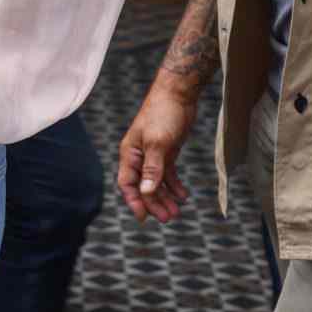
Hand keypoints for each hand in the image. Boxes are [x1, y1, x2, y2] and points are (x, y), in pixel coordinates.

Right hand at [117, 83, 197, 223]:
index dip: (134, 202)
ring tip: (177, 211)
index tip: (144, 218)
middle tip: (168, 218)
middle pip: (143, 187)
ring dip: (165, 197)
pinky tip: (183, 195)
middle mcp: (139, 157)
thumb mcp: (158, 142)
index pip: (127, 184)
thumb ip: (152, 168)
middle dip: (154, 203)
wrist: (178, 94)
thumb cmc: (163, 114)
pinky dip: (174, 186)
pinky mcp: (167, 152)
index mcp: (130, 154)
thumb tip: (147, 192)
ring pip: (156, 183)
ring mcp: (153, 155)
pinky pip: (168, 174)